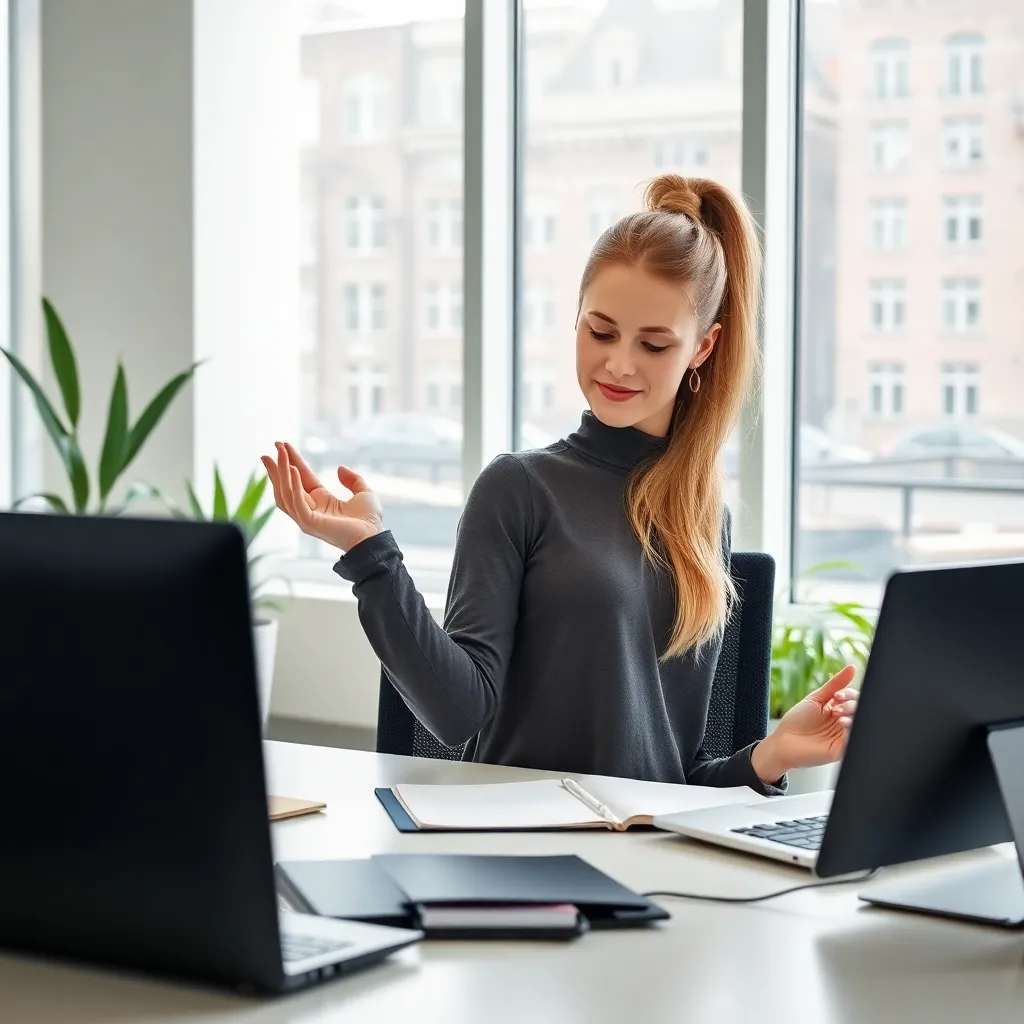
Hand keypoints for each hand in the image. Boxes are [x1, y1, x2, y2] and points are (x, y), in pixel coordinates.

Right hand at [261, 442, 383, 553]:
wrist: (373, 537)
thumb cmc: (369, 520)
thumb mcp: (363, 492)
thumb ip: (352, 480)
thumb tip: (340, 467)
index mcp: (321, 501)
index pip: (301, 478)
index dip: (292, 462)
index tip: (282, 445)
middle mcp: (310, 509)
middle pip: (288, 485)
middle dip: (279, 466)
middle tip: (274, 445)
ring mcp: (307, 517)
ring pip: (286, 492)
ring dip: (282, 472)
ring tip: (282, 453)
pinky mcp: (309, 523)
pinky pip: (296, 502)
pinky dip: (294, 486)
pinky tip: (294, 470)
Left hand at [750, 664, 859, 783]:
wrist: (783, 741)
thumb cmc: (797, 720)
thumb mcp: (817, 698)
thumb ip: (835, 684)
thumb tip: (852, 667)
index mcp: (839, 710)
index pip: (856, 699)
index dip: (850, 694)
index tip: (837, 695)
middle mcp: (845, 723)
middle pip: (861, 710)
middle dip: (851, 704)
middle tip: (835, 707)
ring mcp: (845, 737)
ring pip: (861, 723)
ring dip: (852, 715)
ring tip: (837, 715)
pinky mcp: (843, 750)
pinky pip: (856, 739)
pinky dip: (852, 729)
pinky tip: (842, 725)